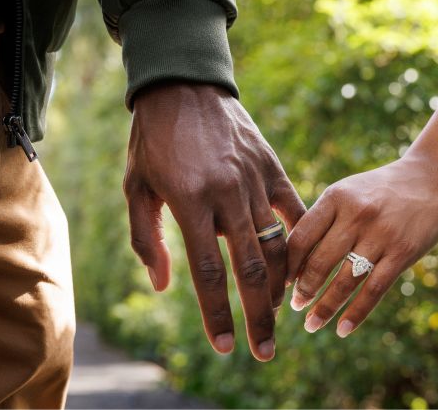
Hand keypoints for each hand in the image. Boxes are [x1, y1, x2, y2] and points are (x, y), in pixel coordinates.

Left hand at [124, 83, 304, 360]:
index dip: (218, 314)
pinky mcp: (273, 166)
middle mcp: (229, 194)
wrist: (184, 87)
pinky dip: (300, 240)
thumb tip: (163, 285)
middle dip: (261, 315)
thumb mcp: (136, 188)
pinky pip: (295, 209)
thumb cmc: (153, 141)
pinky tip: (301, 264)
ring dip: (282, 285)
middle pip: (252, 268)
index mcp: (191, 202)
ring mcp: (255, 180)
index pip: (210, 272)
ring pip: (279, 243)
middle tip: (265, 350)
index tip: (226, 346)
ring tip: (282, 312)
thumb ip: (147, 240)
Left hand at [286, 156, 437, 337]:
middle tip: (295, 306)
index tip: (282, 283)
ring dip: (325, 307)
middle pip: (320, 262)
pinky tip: (342, 329)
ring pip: (345, 281)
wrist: (428, 180)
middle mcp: (357, 215)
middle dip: (304, 290)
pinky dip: (356, 313)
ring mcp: (381, 235)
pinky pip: (374, 290)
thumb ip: (321, 220)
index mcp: (336, 198)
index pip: (302, 237)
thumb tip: (292, 262)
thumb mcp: (345, 192)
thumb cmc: (376, 191)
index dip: (288, 265)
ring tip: (311, 323)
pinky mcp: (403, 253)